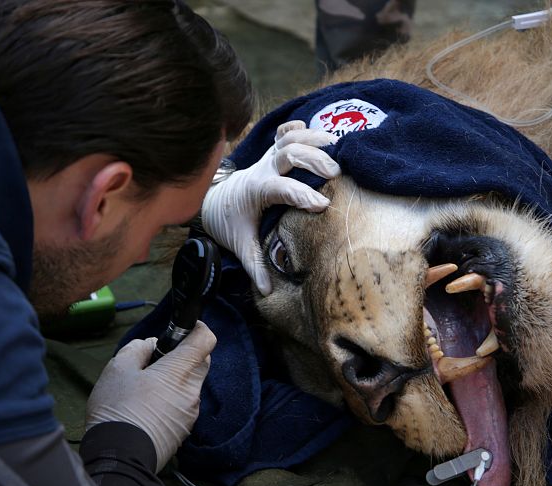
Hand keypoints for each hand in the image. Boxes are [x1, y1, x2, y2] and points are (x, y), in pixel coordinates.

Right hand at [85, 322, 214, 471]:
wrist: (120, 458)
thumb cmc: (117, 410)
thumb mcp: (118, 369)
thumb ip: (137, 349)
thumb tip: (150, 345)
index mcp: (178, 372)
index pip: (205, 341)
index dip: (198, 329)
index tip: (187, 328)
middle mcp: (191, 391)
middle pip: (201, 363)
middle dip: (186, 355)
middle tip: (160, 358)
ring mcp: (190, 412)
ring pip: (192, 385)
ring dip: (178, 379)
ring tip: (148, 386)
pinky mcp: (185, 429)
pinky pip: (185, 405)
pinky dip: (174, 399)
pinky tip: (150, 406)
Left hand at [202, 120, 340, 294]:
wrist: (214, 200)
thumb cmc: (231, 222)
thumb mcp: (241, 244)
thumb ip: (255, 265)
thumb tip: (267, 290)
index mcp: (256, 190)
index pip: (280, 188)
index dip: (302, 195)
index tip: (323, 205)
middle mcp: (263, 169)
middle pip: (288, 153)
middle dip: (312, 158)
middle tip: (336, 172)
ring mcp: (267, 158)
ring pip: (289, 138)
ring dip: (313, 138)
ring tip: (337, 144)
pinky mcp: (271, 153)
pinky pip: (284, 133)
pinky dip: (298, 129)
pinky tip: (315, 131)